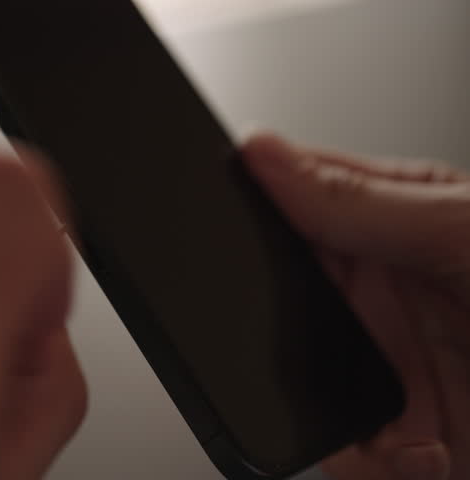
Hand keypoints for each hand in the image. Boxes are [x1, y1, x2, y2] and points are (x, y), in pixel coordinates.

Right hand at [244, 135, 469, 479]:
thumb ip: (364, 200)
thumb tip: (265, 156)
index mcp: (397, 224)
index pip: (294, 204)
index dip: (258, 215)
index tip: (239, 231)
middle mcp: (382, 294)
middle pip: (283, 301)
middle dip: (289, 326)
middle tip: (343, 338)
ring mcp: (385, 366)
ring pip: (296, 380)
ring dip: (335, 407)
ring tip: (404, 413)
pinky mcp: (394, 436)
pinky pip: (336, 447)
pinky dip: (366, 459)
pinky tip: (420, 448)